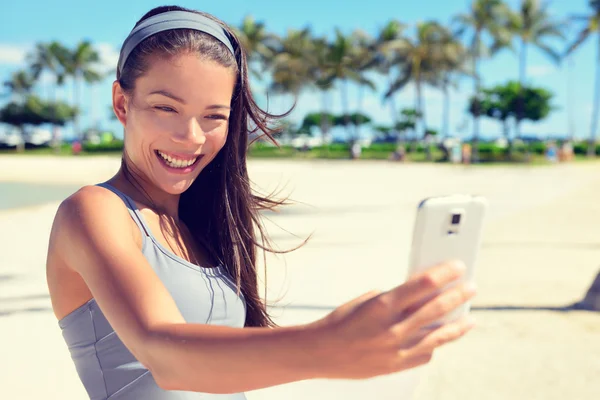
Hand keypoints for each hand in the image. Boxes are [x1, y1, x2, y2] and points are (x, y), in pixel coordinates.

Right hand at [308, 260, 476, 379]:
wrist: (321, 353)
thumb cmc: (341, 321)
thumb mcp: (368, 300)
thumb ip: (396, 298)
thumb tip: (422, 294)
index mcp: (383, 305)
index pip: (424, 284)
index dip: (445, 273)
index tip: (458, 266)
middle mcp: (393, 328)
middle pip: (437, 308)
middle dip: (458, 295)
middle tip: (470, 286)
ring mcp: (397, 350)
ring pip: (439, 335)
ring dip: (458, 324)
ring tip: (469, 318)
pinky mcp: (397, 365)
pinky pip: (426, 354)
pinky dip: (435, 343)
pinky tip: (441, 336)